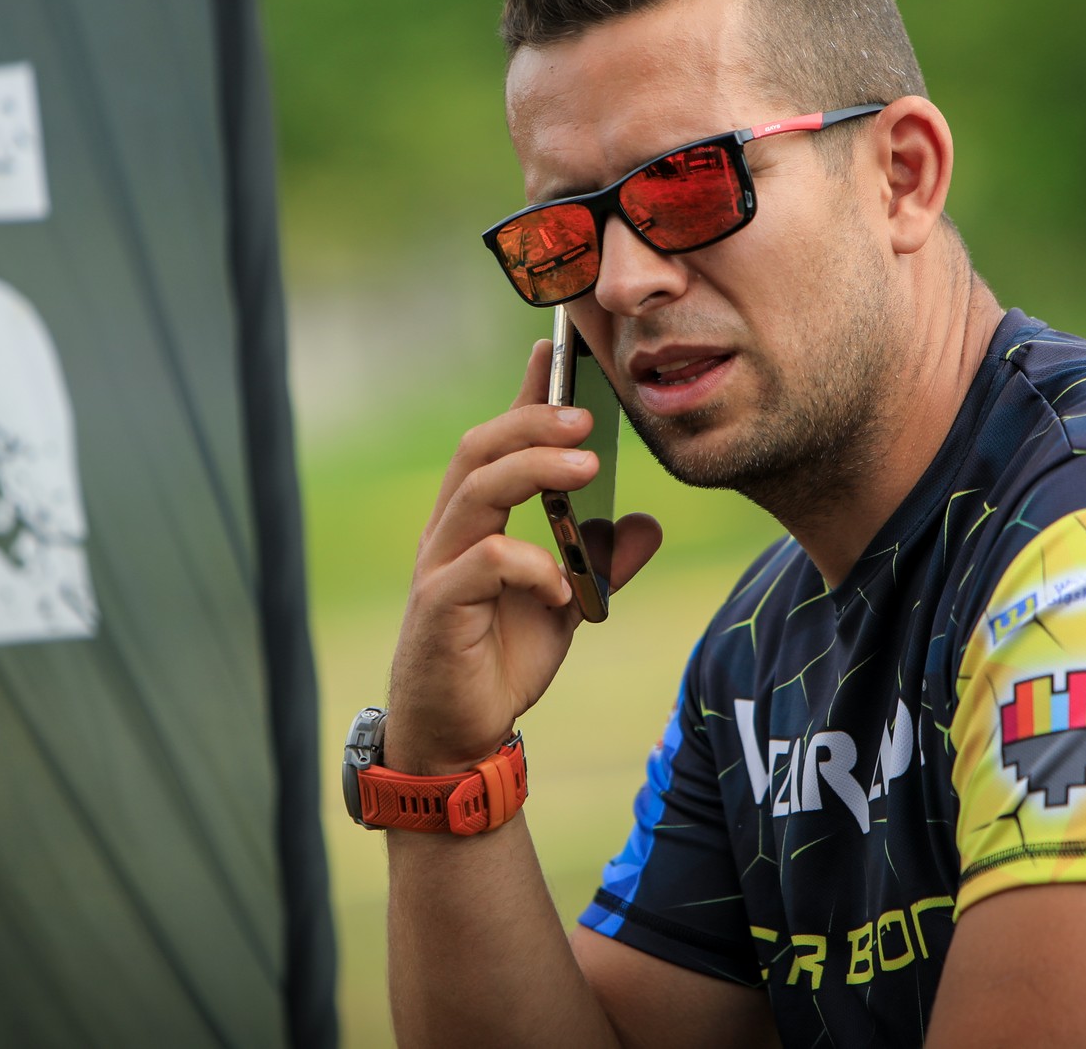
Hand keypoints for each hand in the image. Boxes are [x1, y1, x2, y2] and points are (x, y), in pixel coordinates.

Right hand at [386, 339, 662, 775]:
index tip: (556, 350)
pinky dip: (528, 562)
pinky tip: (562, 581)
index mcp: (475, 521)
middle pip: (477, 448)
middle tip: (586, 418)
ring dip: (533, 470)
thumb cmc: (499, 661)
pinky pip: (481, 564)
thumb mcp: (567, 604)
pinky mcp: (439, 608)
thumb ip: (599, 561)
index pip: (495, 440)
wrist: (457, 735)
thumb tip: (646, 522)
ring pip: (474, 490)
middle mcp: (450, 532)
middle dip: (531, 421)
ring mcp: (440, 567)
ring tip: (586, 467)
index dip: (524, 394)